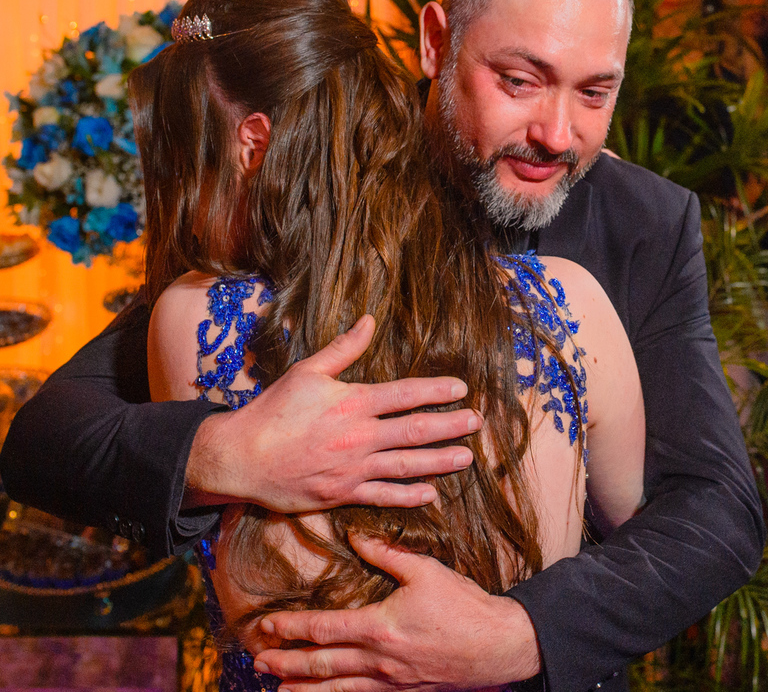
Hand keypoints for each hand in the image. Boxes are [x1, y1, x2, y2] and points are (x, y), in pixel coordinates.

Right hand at [184, 315, 480, 511]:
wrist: (239, 457)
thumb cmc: (272, 411)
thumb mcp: (307, 372)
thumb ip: (344, 349)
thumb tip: (369, 320)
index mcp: (353, 402)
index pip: (405, 394)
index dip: (436, 390)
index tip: (461, 388)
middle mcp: (359, 436)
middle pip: (415, 430)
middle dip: (450, 425)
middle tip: (477, 422)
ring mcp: (353, 468)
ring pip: (407, 465)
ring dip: (440, 461)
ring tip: (467, 457)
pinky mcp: (342, 494)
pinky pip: (383, 496)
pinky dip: (409, 496)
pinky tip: (431, 494)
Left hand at [253, 535, 540, 690]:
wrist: (499, 644)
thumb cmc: (465, 606)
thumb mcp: (426, 571)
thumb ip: (388, 554)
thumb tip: (357, 537)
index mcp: (381, 628)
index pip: (325, 629)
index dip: (293, 627)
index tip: (267, 625)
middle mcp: (379, 661)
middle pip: (322, 664)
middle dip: (287, 663)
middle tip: (259, 661)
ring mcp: (391, 682)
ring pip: (337, 689)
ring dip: (304, 688)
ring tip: (277, 687)